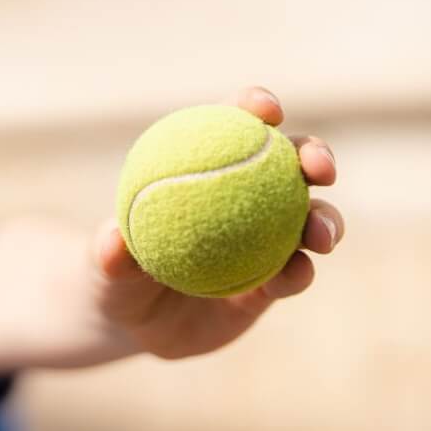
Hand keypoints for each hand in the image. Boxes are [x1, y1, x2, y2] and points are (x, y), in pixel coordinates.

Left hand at [93, 86, 344, 360]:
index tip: (266, 109)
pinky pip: (294, 274)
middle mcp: (247, 196)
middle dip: (315, 154)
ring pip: (309, 219)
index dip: (254, 106)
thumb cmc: (115, 276)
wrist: (135, 323)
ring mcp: (268, 239)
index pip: (233, 124)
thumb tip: (112, 240)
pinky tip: (298, 273)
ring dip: (326, 220)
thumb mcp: (104, 267)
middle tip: (318, 167)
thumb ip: (110, 254)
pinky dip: (300, 272)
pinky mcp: (275, 282)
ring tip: (321, 235)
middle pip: (291, 163)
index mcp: (208, 166)